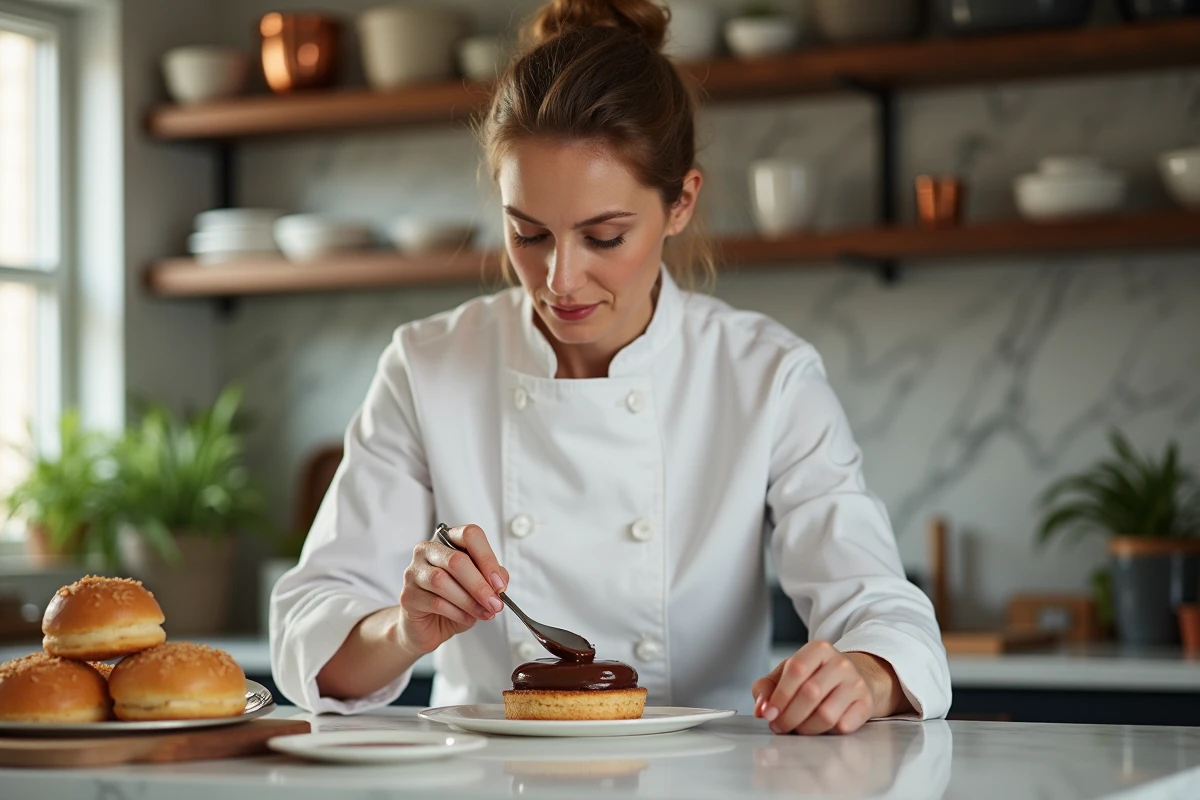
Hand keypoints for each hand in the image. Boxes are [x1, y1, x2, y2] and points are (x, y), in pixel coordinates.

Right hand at [398, 524, 509, 654]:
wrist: (427, 627)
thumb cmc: (454, 602)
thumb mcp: (479, 587)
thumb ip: (491, 578)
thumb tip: (500, 580)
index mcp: (448, 540)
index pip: (469, 535)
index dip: (487, 559)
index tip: (500, 584)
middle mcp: (427, 550)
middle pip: (456, 559)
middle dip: (480, 584)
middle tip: (495, 603)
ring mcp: (414, 571)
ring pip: (442, 580)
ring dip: (469, 600)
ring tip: (483, 613)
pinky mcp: (407, 595)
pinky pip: (434, 602)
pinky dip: (457, 612)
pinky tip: (467, 618)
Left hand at [751, 642, 905, 734]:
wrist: (854, 678)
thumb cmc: (816, 676)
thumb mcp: (787, 673)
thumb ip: (766, 688)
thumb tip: (761, 709)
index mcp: (818, 649)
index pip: (796, 670)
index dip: (780, 695)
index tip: (769, 714)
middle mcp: (839, 663)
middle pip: (810, 693)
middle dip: (789, 716)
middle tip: (779, 726)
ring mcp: (856, 683)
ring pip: (827, 714)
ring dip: (806, 728)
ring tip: (797, 728)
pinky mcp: (866, 704)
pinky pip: (844, 726)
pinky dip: (826, 732)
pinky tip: (819, 728)